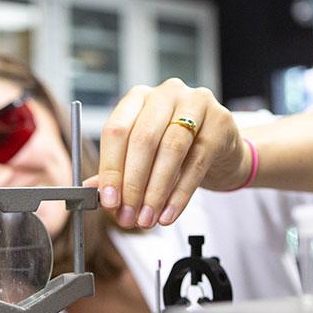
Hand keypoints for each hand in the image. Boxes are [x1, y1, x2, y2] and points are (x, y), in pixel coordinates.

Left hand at [85, 79, 249, 228]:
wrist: (221, 148)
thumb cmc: (174, 150)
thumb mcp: (142, 155)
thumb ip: (117, 170)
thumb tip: (91, 191)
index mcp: (137, 98)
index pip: (116, 130)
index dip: (110, 168)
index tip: (108, 201)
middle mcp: (166, 94)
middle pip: (143, 140)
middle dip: (133, 184)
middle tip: (128, 215)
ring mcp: (196, 104)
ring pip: (171, 151)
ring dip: (156, 192)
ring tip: (147, 219)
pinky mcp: (220, 123)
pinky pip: (196, 164)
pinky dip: (179, 195)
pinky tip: (168, 214)